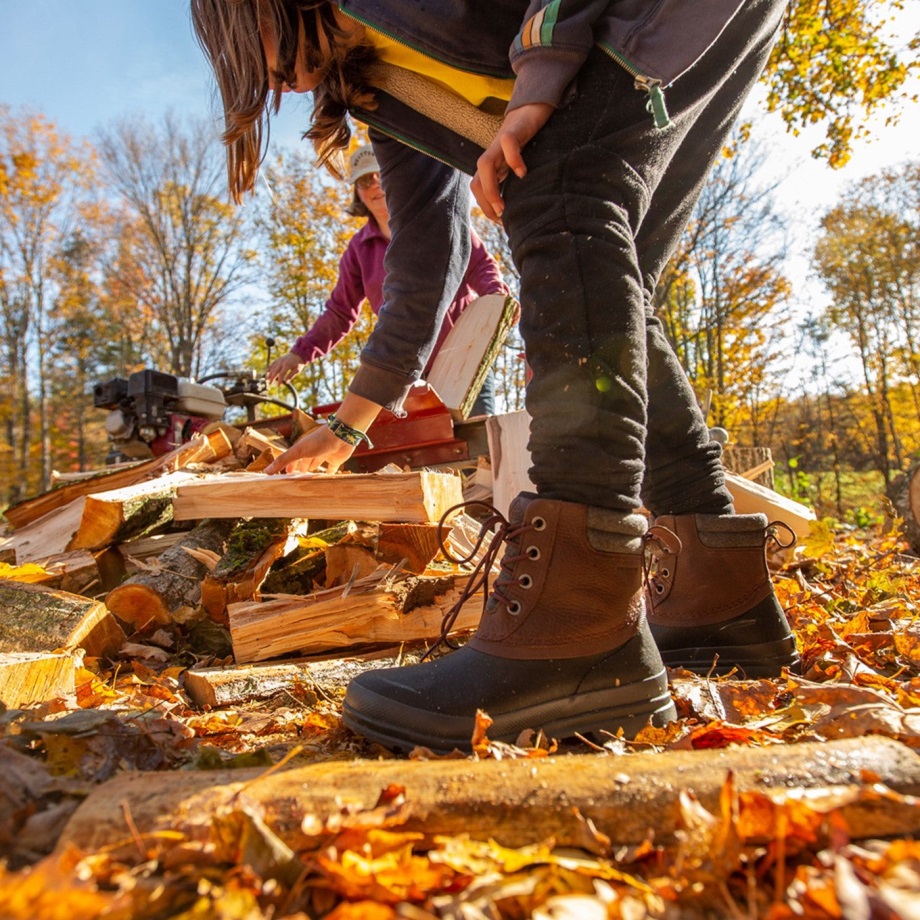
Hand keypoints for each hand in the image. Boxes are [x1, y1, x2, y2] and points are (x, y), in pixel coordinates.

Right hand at [263, 423, 355, 474]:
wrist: (341, 434)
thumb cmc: (319, 441)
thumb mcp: (297, 452)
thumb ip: (283, 461)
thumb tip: (266, 471)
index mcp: (303, 448)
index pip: (293, 458)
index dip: (289, 465)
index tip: (286, 474)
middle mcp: (313, 451)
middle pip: (305, 461)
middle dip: (300, 468)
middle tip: (297, 477)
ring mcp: (325, 455)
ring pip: (317, 464)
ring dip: (313, 469)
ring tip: (309, 479)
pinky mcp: (336, 459)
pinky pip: (331, 468)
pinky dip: (328, 473)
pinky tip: (327, 478)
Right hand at [266, 351, 303, 384]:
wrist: (299, 353)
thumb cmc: (299, 363)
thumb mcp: (297, 370)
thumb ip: (291, 376)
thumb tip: (286, 382)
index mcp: (287, 365)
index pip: (281, 374)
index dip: (279, 380)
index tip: (278, 385)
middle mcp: (282, 362)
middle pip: (275, 371)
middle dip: (272, 378)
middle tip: (270, 383)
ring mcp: (280, 360)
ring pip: (273, 367)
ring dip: (269, 374)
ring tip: (267, 379)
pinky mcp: (279, 359)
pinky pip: (273, 363)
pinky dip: (269, 368)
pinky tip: (267, 372)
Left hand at [472, 103, 553, 220]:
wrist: (533, 105)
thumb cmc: (529, 138)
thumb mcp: (521, 164)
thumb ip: (517, 181)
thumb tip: (522, 207)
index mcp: (493, 165)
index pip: (479, 189)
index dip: (486, 208)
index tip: (501, 222)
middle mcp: (493, 155)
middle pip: (476, 181)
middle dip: (485, 203)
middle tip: (500, 218)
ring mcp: (501, 142)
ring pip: (484, 165)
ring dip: (490, 189)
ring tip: (503, 206)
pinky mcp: (514, 128)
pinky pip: (508, 144)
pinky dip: (513, 159)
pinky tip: (523, 173)